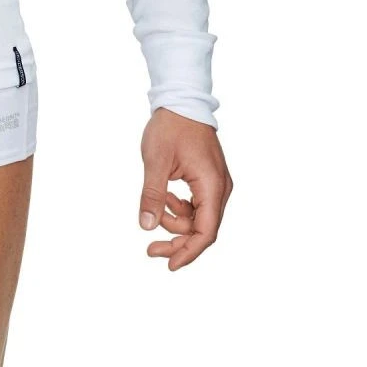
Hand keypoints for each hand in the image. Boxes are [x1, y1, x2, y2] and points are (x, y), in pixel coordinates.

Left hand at [138, 108, 232, 269]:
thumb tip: (146, 226)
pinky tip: (165, 199)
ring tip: (155, 206)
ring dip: (176, 222)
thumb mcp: (155, 161)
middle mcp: (220, 188)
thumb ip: (152, 195)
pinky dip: (180, 208)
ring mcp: (217, 184)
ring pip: (200, 219)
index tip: (169, 265)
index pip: (206, 232)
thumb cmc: (170, 127)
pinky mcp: (209, 179)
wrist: (181, 101)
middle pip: (203, 229)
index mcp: (211, 185)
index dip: (188, 252)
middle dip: (178, 241)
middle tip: (150, 249)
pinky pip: (198, 205)